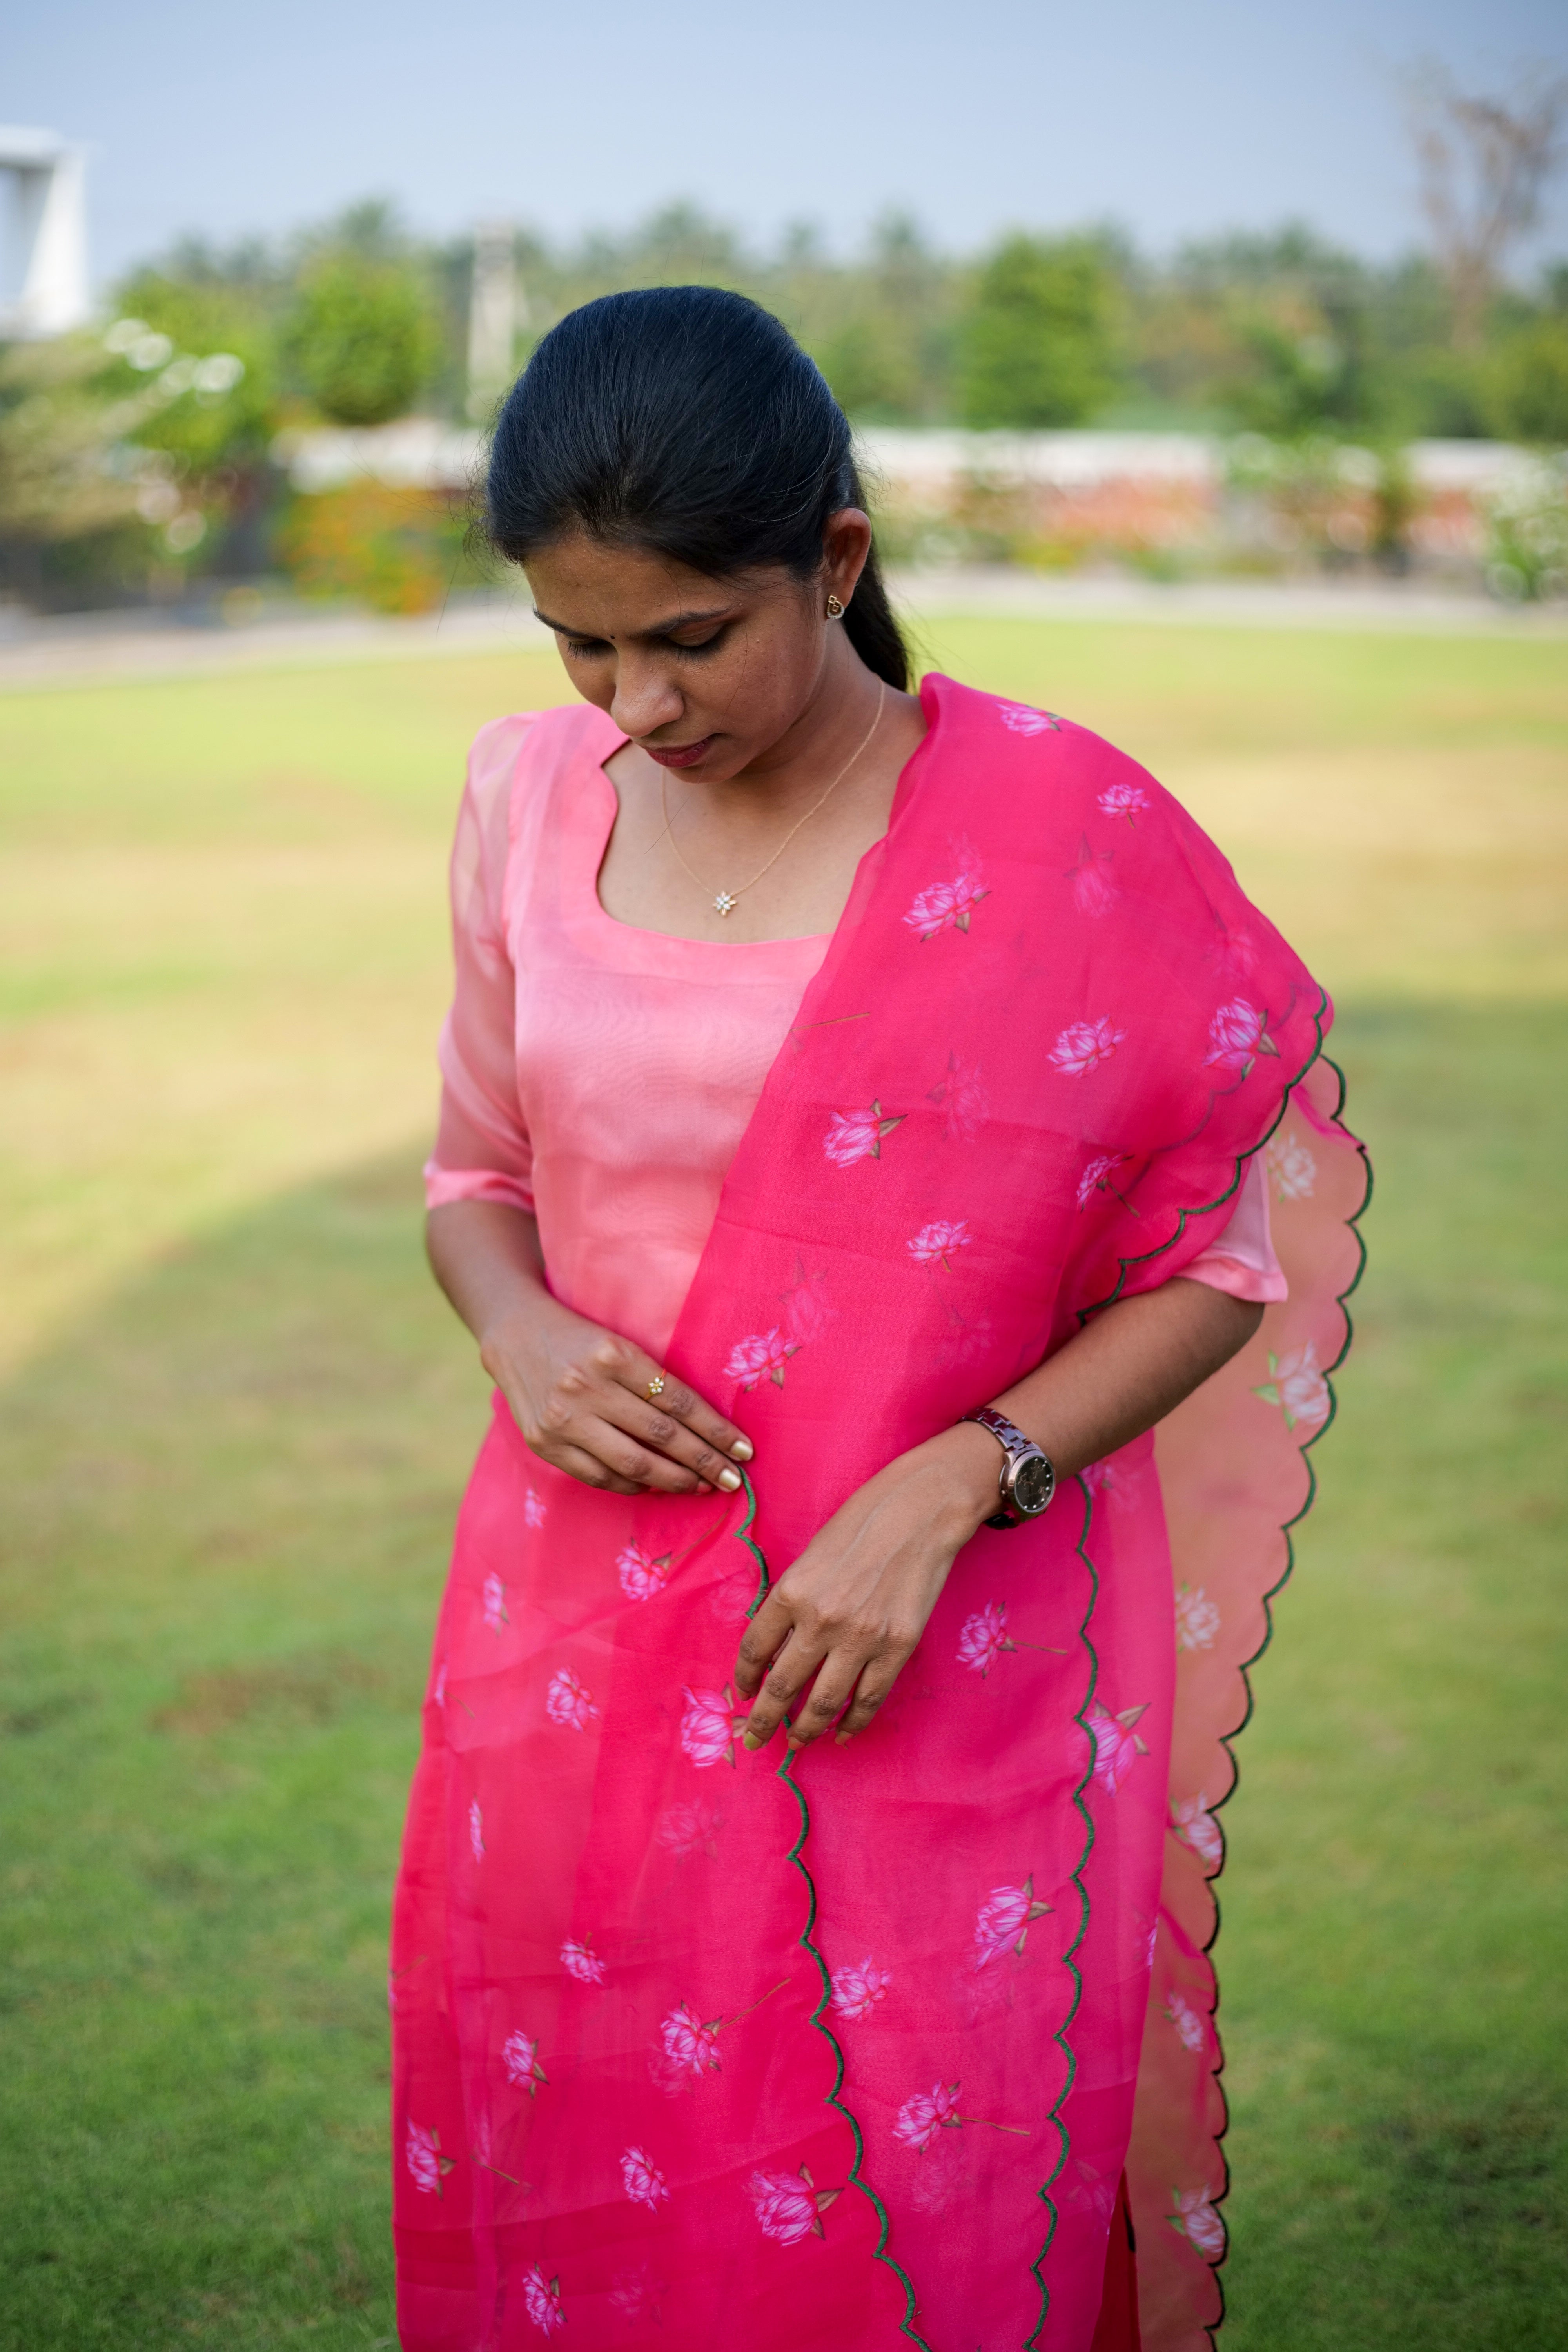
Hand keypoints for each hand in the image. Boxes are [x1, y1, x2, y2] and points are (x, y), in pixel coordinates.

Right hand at [482, 1297, 753, 1497]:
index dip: (716, 1430)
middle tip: (732, 1479)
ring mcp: (562, 1419)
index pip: (679, 1401)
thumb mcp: (621, 1345)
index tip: (744, 1450)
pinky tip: (655, 1484)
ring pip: (633, 1464)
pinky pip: (599, 1477)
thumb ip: (655, 1380)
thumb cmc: (582, 1339)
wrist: (515, 1334)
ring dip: (674, 1481)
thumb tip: (703, 1432)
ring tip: (701, 1486)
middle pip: (661, 1436)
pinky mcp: (544, 1443)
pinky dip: (632, 1485)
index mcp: (615, 1355)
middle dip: (704, 1462)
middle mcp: (587, 1387)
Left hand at [734, 1424, 1000, 1750]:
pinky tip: (840, 1733)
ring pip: (824, 1703)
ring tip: (796, 1743)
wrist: (921, 1511)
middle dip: (764, 1721)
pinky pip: (868, 1699)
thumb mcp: (811, 1556)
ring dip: (805, 1730)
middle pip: (783, 1686)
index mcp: (791, 1591)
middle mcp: (821, 1619)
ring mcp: (861, 1637)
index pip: (755, 1649)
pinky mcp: (897, 1647)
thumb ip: (793, 1602)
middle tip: (755, 1741)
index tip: (743, 1695)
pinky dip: (852, 1723)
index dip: (745, 1679)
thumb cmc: (861, 1524)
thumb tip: (778, 1650)